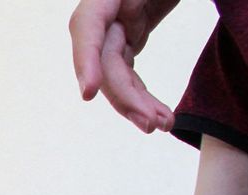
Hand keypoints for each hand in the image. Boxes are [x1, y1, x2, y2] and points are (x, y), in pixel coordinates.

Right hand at [68, 0, 181, 131]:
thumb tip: (136, 16)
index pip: (88, 28)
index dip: (85, 62)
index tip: (88, 93)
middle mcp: (103, 15)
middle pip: (104, 63)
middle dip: (127, 97)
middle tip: (152, 124)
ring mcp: (113, 29)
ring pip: (115, 76)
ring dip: (137, 105)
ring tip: (162, 125)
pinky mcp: (127, 40)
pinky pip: (128, 74)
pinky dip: (142, 96)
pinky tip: (160, 116)